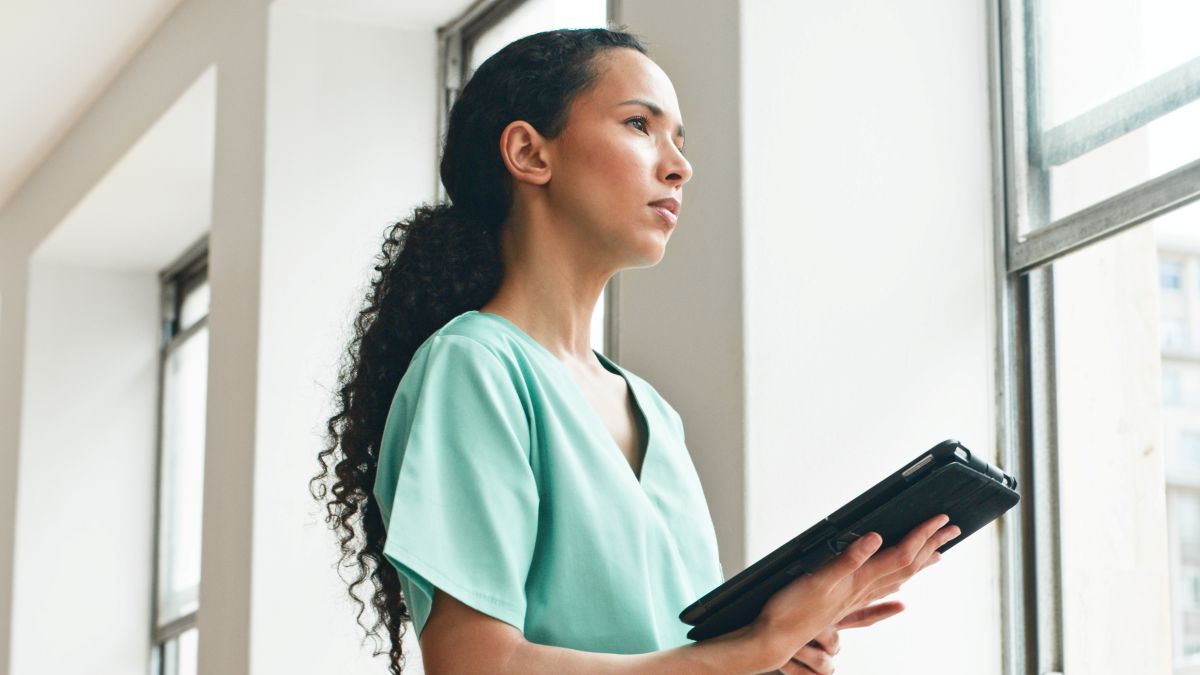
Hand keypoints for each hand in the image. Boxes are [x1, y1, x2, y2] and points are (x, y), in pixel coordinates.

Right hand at [749, 514, 960, 670]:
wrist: (774, 640)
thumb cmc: (791, 611)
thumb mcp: (818, 580)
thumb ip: (847, 559)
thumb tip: (874, 538)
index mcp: (860, 581)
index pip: (902, 555)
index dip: (923, 536)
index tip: (940, 520)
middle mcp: (863, 591)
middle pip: (908, 567)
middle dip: (931, 546)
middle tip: (952, 531)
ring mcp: (855, 601)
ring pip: (897, 580)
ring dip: (918, 565)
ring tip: (936, 555)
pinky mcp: (843, 608)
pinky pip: (878, 601)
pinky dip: (893, 595)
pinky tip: (900, 600)